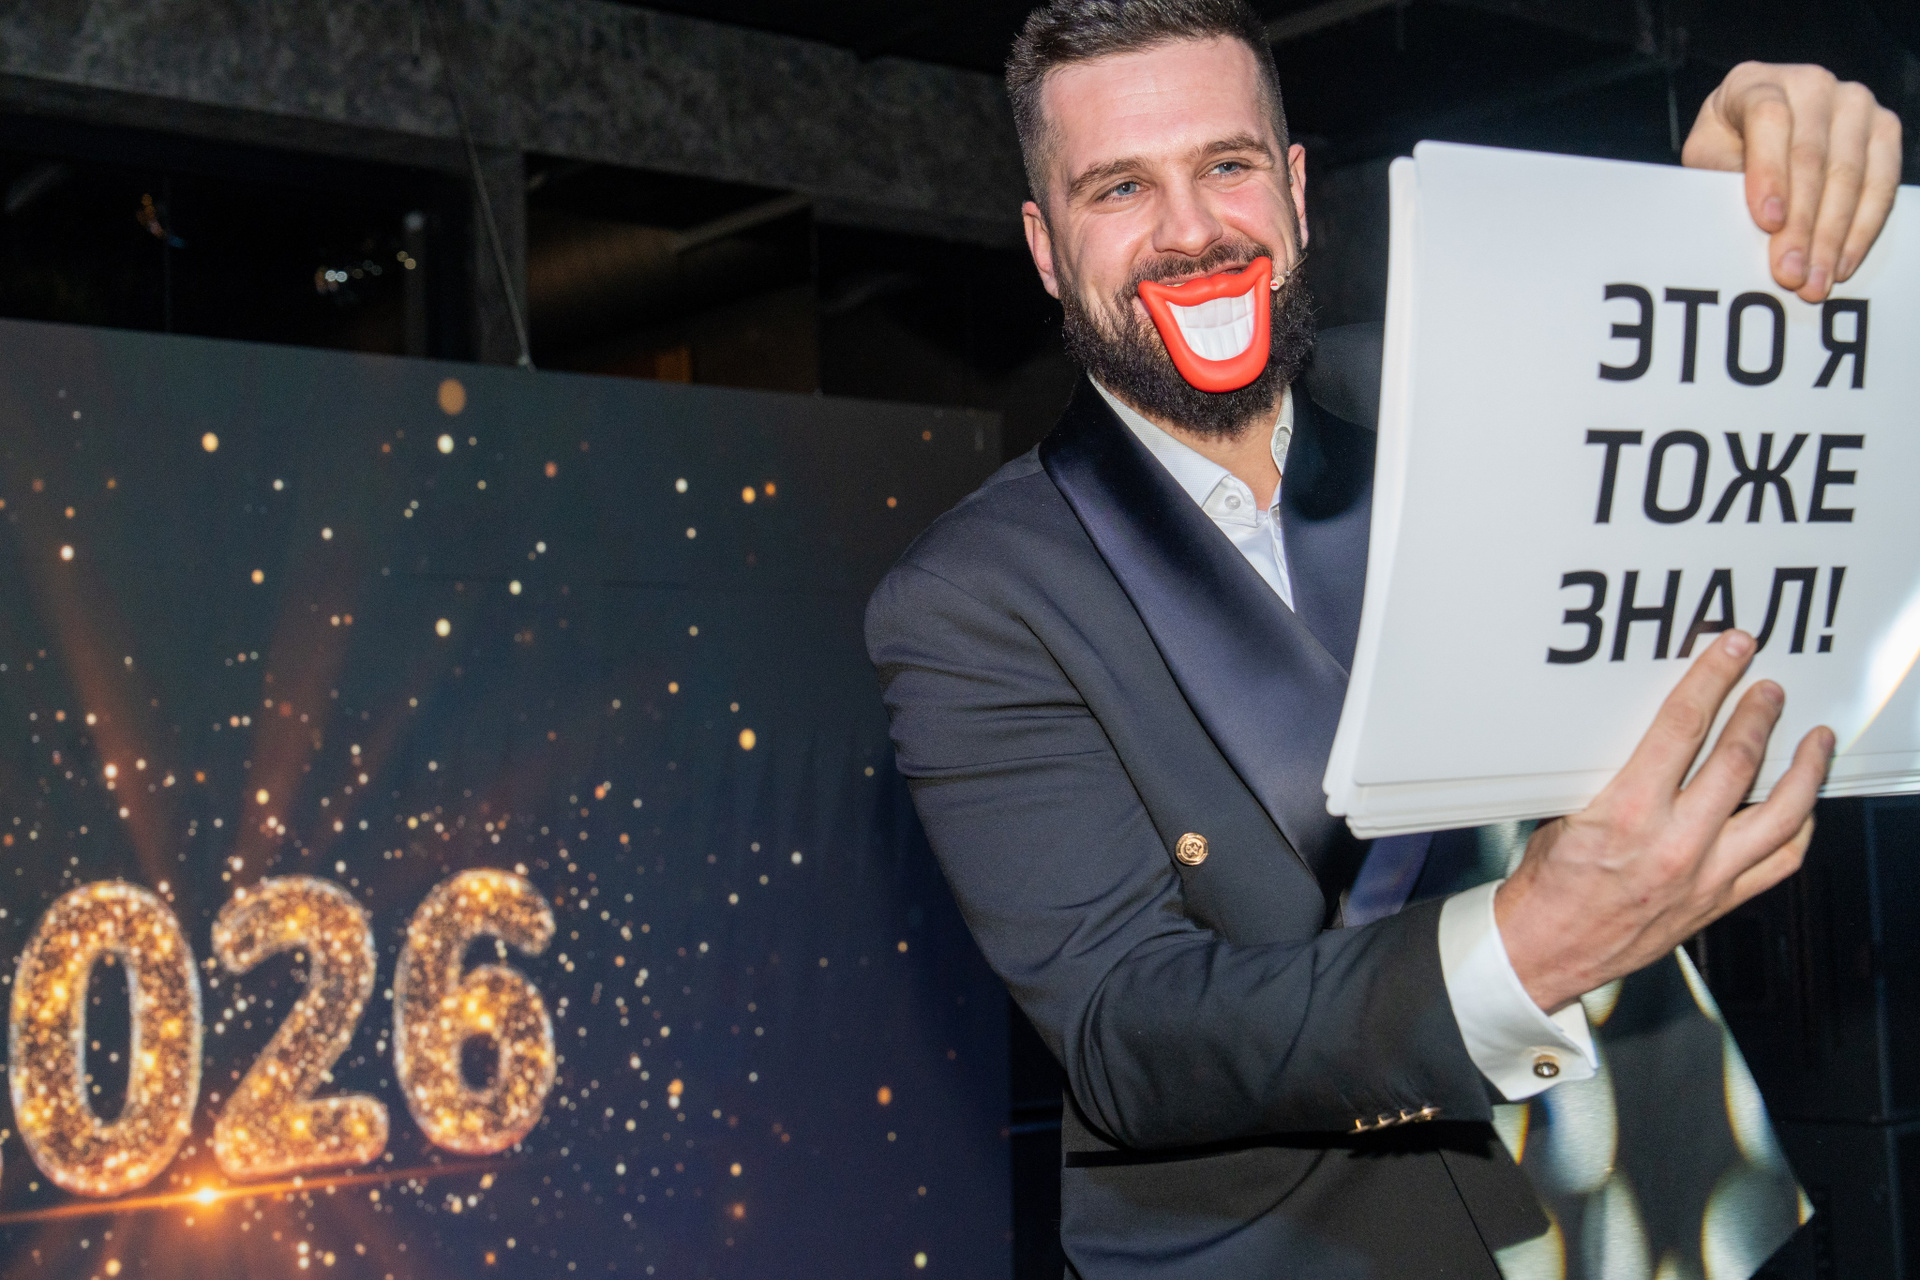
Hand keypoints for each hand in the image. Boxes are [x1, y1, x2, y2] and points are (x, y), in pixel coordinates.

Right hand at [1493, 629, 1832, 1012]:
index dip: (1713, 679)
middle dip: (1760, 713)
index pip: (1683, 726)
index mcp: (1627, 813)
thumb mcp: (1567, 811)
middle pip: (1738, 761)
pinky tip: (1804, 806)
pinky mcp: (1719, 901)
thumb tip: (1648, 731)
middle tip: (1770, 689)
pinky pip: (1782, 862)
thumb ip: (1613, 773)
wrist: (1546, 950)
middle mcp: (1674, 845)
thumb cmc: (1548, 885)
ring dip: (1803, 769)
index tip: (1732, 651)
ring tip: (1815, 740)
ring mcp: (1705, 876)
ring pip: (1781, 813)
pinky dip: (1801, 829)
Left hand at [1682, 62, 1902, 302]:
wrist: (1763, 133)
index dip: (1769, 172)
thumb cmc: (1726, 149)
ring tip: (1814, 282)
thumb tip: (1750, 235)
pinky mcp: (1884, 127)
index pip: (1768, 121)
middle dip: (1802, 224)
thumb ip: (1721, 182)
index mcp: (1754, 83)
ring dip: (1833, 236)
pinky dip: (1862, 228)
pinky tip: (1842, 262)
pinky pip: (1882, 181)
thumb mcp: (1707, 160)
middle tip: (1790, 275)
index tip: (1767, 222)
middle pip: (1811, 156)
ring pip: (1849, 174)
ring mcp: (1853, 102)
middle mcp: (1810, 83)